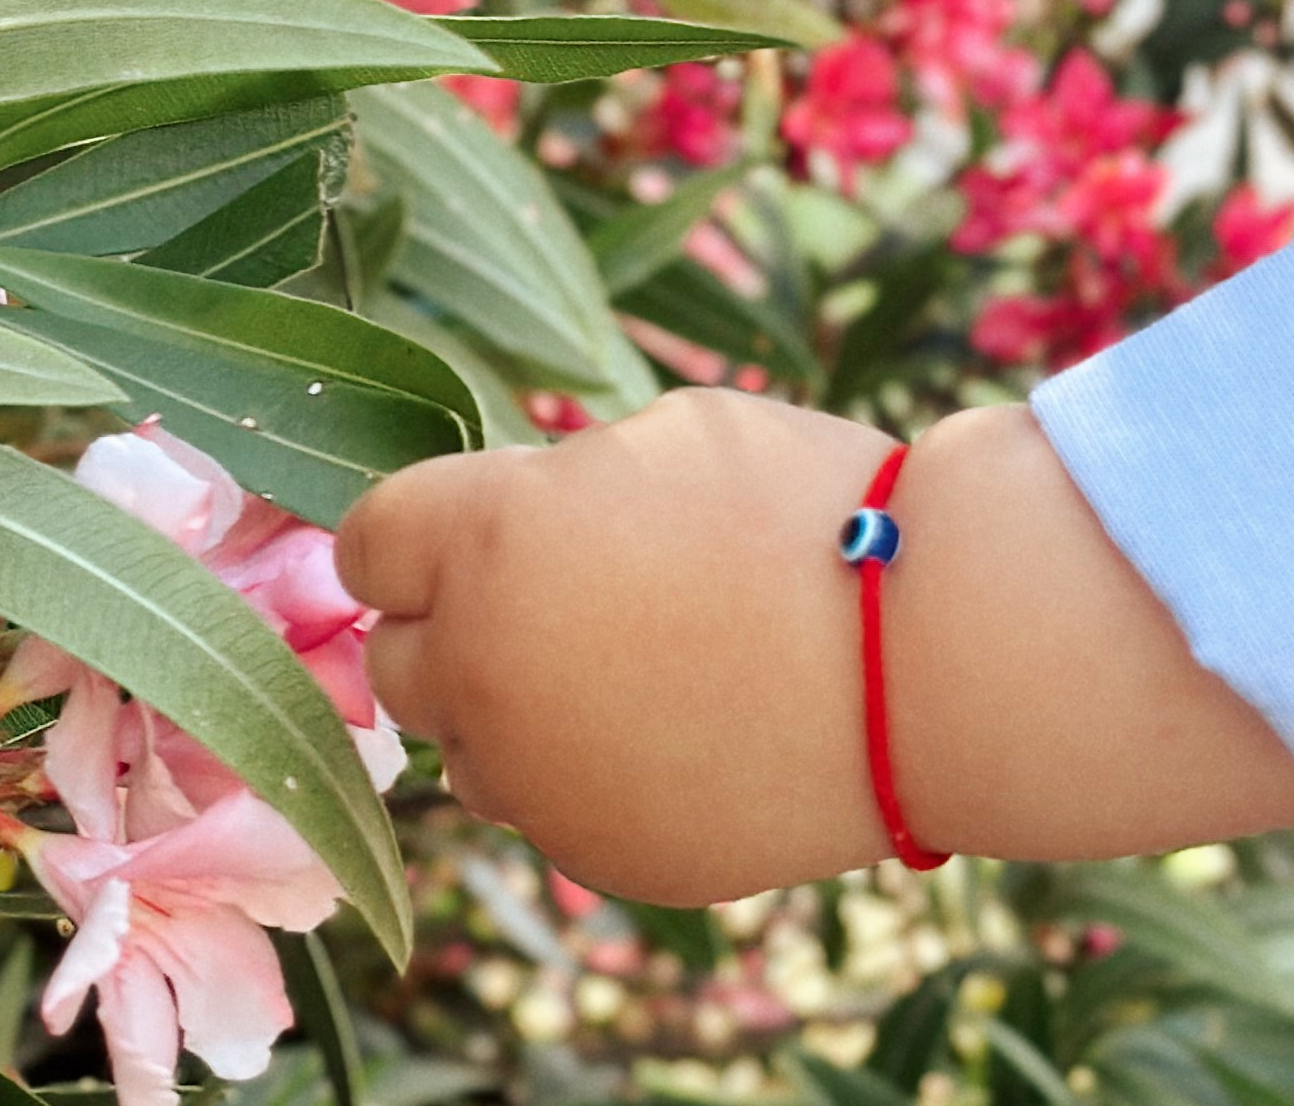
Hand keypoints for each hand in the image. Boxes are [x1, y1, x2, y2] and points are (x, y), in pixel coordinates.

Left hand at [336, 389, 899, 903]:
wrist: (925, 653)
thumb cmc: (806, 508)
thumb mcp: (667, 436)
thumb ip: (559, 488)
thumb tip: (518, 528)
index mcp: (487, 541)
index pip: (368, 543)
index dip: (422, 529)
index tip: (473, 526)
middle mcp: (481, 669)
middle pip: (400, 659)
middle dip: (459, 623)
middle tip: (565, 593)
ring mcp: (536, 780)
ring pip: (471, 750)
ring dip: (517, 708)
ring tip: (640, 664)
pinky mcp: (598, 856)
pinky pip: (556, 810)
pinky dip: (595, 772)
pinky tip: (688, 726)